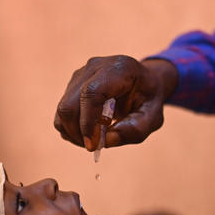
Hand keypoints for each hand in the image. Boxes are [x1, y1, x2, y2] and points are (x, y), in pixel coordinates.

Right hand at [53, 56, 177, 150]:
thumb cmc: (148, 100)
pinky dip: (70, 128)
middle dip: (77, 132)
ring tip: (93, 140)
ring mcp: (80, 74)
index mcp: (119, 69)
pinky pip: (63, 112)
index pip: (92, 93)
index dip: (88, 121)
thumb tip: (105, 141)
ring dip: (73, 132)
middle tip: (93, 147)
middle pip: (70, 103)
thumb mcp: (152, 118)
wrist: (143, 82)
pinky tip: (88, 133)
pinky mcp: (72, 85)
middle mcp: (95, 67)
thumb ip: (134, 130)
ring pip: (63, 109)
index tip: (93, 145)